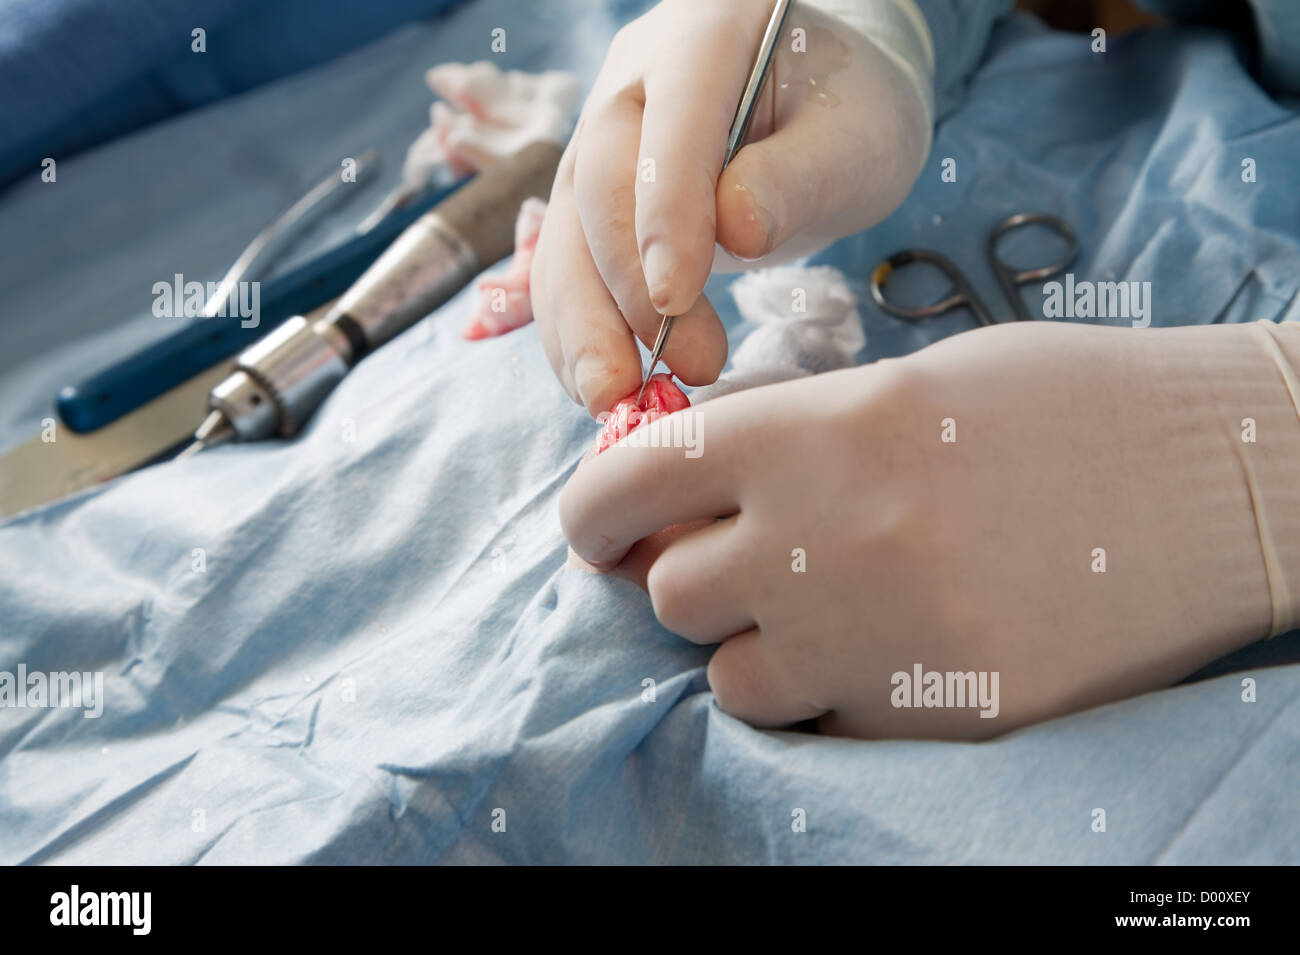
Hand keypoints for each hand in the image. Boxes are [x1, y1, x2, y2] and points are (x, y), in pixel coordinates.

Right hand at [531, 0, 930, 415]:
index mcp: (706, 32)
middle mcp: (633, 81)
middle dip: (620, 292)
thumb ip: (798, 176)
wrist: (821, 111)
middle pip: (597, 187)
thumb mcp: (854, 138)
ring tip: (615, 400)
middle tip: (661, 374)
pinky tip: (598, 383)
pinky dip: (576, 332)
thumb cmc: (847, 117)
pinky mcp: (591, 199)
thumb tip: (735, 230)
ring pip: (563, 236)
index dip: (664, 215)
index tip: (675, 301)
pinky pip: (565, 268)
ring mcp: (600, 139)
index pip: (671, 122)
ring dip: (580, 327)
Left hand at [561, 322, 1278, 738]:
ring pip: (732, 677)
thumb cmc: (1061, 408)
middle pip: (671, 594)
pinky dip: (829, 691)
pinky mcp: (935, 715)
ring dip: (753, 647)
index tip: (597, 531)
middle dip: (690, 580)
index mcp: (818, 431)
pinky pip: (821, 722)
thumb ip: (784, 438)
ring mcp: (879, 639)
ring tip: (825, 609)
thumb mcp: (909, 385)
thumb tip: (683, 486)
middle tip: (742, 562)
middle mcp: (827, 538)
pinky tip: (893, 645)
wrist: (1214, 483)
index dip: (595, 510)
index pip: (636, 480)